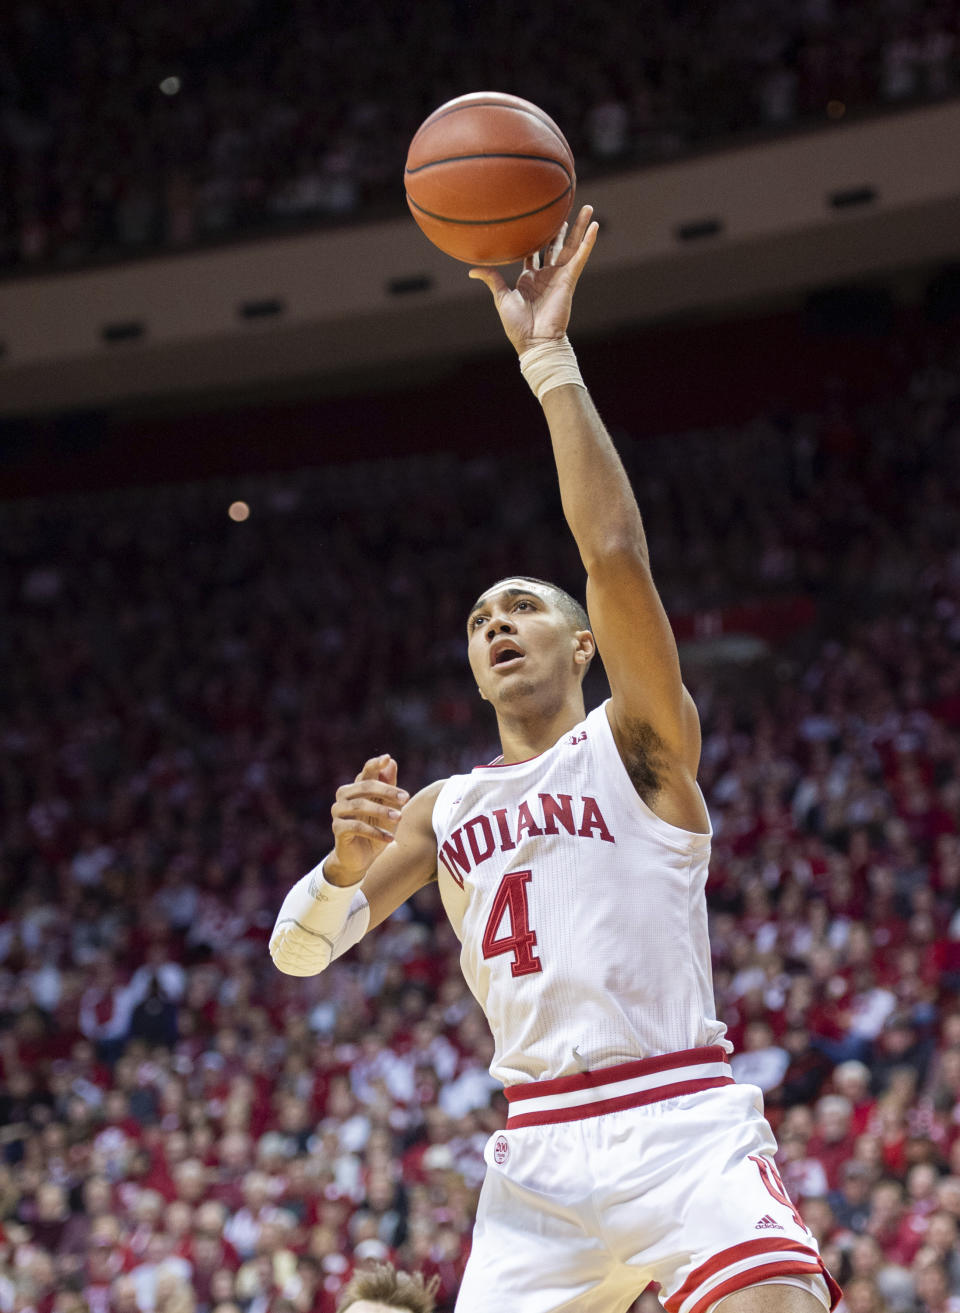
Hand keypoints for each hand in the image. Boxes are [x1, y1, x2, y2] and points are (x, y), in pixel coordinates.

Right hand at [327, 754, 408, 882]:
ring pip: (360, 805)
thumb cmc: (376, 829)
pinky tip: (390, 838)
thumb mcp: (387, 808)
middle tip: (406, 798)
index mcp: (356, 787)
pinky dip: (375, 832)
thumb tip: (391, 762)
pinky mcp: (337, 828)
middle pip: (365, 786)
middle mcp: (344, 796)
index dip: (375, 764)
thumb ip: (389, 787)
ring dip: (382, 811)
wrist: (361, 858)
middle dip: (387, 791)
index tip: (387, 758)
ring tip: (399, 818)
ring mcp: (338, 811)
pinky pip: (357, 827)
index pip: (366, 771)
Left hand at [468, 204, 597, 354]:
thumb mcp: (502, 298)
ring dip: (580, 227)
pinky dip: (588, 242)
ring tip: (588, 208)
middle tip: (566, 209)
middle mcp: (546, 275)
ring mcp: (559, 276)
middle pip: (556, 245)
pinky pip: (580, 257)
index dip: (537, 238)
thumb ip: (492, 279)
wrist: (534, 340)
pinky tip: (595, 226)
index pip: (535, 253)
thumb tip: (472, 270)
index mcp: (530, 278)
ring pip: (571, 246)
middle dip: (561, 229)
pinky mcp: (569, 280)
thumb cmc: (517, 325)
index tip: (539, 221)